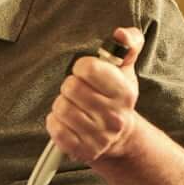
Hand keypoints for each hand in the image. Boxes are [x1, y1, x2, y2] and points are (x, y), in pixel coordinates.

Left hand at [46, 27, 143, 162]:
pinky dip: (55, 122)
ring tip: (74, 107)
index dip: (82, 67)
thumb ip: (128, 44)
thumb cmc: (116, 98)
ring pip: (61, 108)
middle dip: (70, 86)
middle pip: (70, 87)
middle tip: (78, 92)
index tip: (86, 73)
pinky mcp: (83, 150)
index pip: (88, 68)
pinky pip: (55, 128)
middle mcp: (114, 116)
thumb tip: (120, 34)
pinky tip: (67, 122)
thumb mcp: (125, 70)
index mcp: (124, 92)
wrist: (121, 138)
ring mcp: (99, 136)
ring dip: (61, 105)